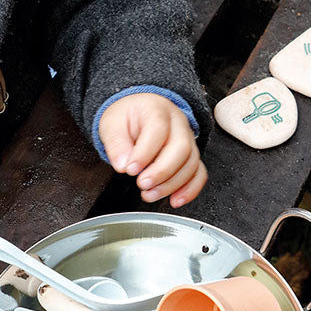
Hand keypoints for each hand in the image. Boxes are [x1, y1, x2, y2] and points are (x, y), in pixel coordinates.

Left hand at [99, 93, 206, 207]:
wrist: (138, 112)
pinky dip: (190, 189)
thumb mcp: (112, 124)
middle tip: (142, 183)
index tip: (130, 169)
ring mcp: (188, 139)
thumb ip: (116, 143)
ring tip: (150, 194)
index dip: (145, 153)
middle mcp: (177, 123)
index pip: (158, 129)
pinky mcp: (190, 155)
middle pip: (181, 147)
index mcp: (157, 109)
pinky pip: (199, 173)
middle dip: (162, 171)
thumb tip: (122, 164)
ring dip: (172, 184)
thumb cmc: (128, 117)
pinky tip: (175, 200)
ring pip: (191, 163)